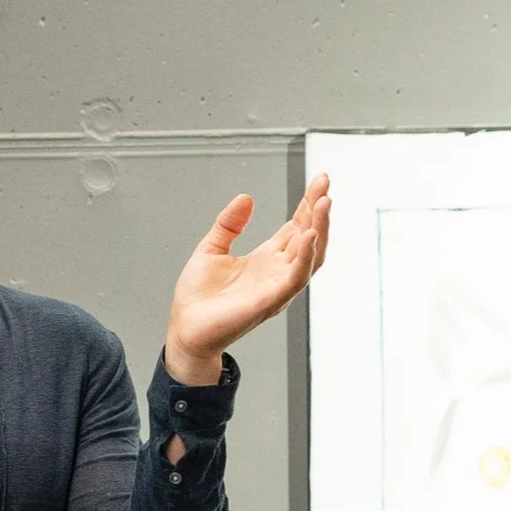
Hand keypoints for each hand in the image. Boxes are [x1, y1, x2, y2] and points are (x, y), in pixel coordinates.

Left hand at [165, 172, 331, 378]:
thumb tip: (246, 197)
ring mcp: (277, 287)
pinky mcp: (269, 302)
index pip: (297, 226)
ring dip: (320, 229)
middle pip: (309, 237)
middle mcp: (277, 272)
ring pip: (311, 257)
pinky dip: (305, 258)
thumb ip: (229, 224)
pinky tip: (310, 236)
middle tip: (325, 184)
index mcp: (266, 258)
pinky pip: (295, 279)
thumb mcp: (211, 249)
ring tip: (324, 203)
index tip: (319, 181)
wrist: (185, 329)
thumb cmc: (198, 298)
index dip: (308, 204)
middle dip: (319, 210)